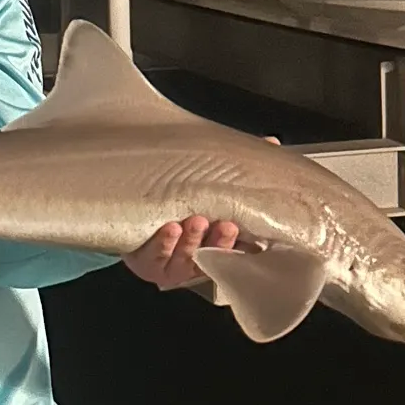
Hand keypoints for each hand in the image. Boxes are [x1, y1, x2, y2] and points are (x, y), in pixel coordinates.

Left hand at [123, 137, 278, 289]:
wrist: (132, 208)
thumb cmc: (180, 196)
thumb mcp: (209, 181)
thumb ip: (239, 166)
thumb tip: (272, 142)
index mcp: (216, 244)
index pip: (237, 249)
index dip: (245, 245)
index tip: (254, 237)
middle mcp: (196, 257)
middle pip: (212, 255)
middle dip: (219, 241)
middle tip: (226, 226)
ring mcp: (170, 262)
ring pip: (184, 257)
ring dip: (192, 240)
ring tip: (196, 222)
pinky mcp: (145, 262)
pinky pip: (154, 256)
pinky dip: (163, 243)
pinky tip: (169, 228)